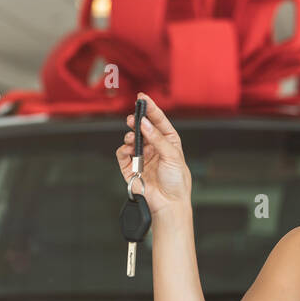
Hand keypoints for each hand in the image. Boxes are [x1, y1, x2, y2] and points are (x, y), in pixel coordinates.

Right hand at [115, 92, 191, 214]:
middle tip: (133, 117)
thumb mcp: (172, 155)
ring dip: (130, 135)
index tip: (142, 97)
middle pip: (142, 127)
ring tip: (133, 138)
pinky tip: (129, 149)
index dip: (150, 108)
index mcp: (168, 141)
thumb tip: (144, 123)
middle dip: (136, 120)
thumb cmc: (176, 182)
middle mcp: (154, 147)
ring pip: (131, 138)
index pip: (158, 120)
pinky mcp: (131, 167)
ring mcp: (142, 156)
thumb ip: (157, 138)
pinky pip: (123, 153)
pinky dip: (124, 149)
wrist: (168, 203)